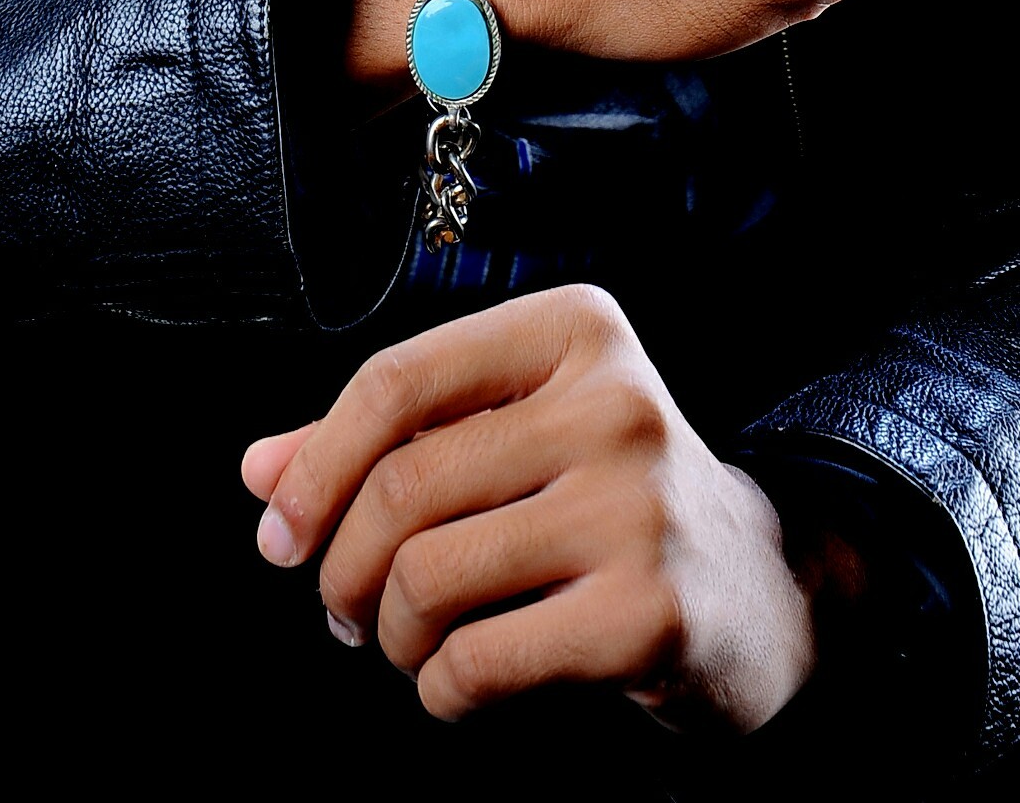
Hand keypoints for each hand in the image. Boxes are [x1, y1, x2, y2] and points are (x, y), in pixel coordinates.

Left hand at [240, 285, 817, 730]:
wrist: (758, 594)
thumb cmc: (604, 503)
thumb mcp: (508, 440)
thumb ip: (386, 444)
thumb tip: (261, 473)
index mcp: (575, 329)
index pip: (397, 380)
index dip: (315, 466)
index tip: (279, 536)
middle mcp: (616, 402)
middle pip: (403, 487)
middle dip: (340, 569)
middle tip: (341, 612)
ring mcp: (639, 507)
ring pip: (428, 577)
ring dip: (389, 634)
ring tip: (407, 643)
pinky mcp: (648, 615)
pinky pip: (478, 661)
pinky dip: (440, 690)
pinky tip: (458, 684)